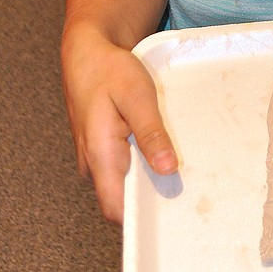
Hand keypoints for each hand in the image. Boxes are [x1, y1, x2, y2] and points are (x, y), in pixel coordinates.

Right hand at [62, 31, 177, 223]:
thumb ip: (151, 134)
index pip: (116, 209)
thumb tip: (167, 168)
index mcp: (99, 155)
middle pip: (121, 200)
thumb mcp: (137, 96)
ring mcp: (94, 158)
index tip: (172, 213)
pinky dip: (140, 164)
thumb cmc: (109, 71)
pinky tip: (159, 150)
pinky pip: (121, 168)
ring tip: (177, 166)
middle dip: (150, 198)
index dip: (141, 218)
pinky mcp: (100, 149)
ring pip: (122, 183)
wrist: (86, 53)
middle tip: (186, 189)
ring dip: (146, 179)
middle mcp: (91, 163)